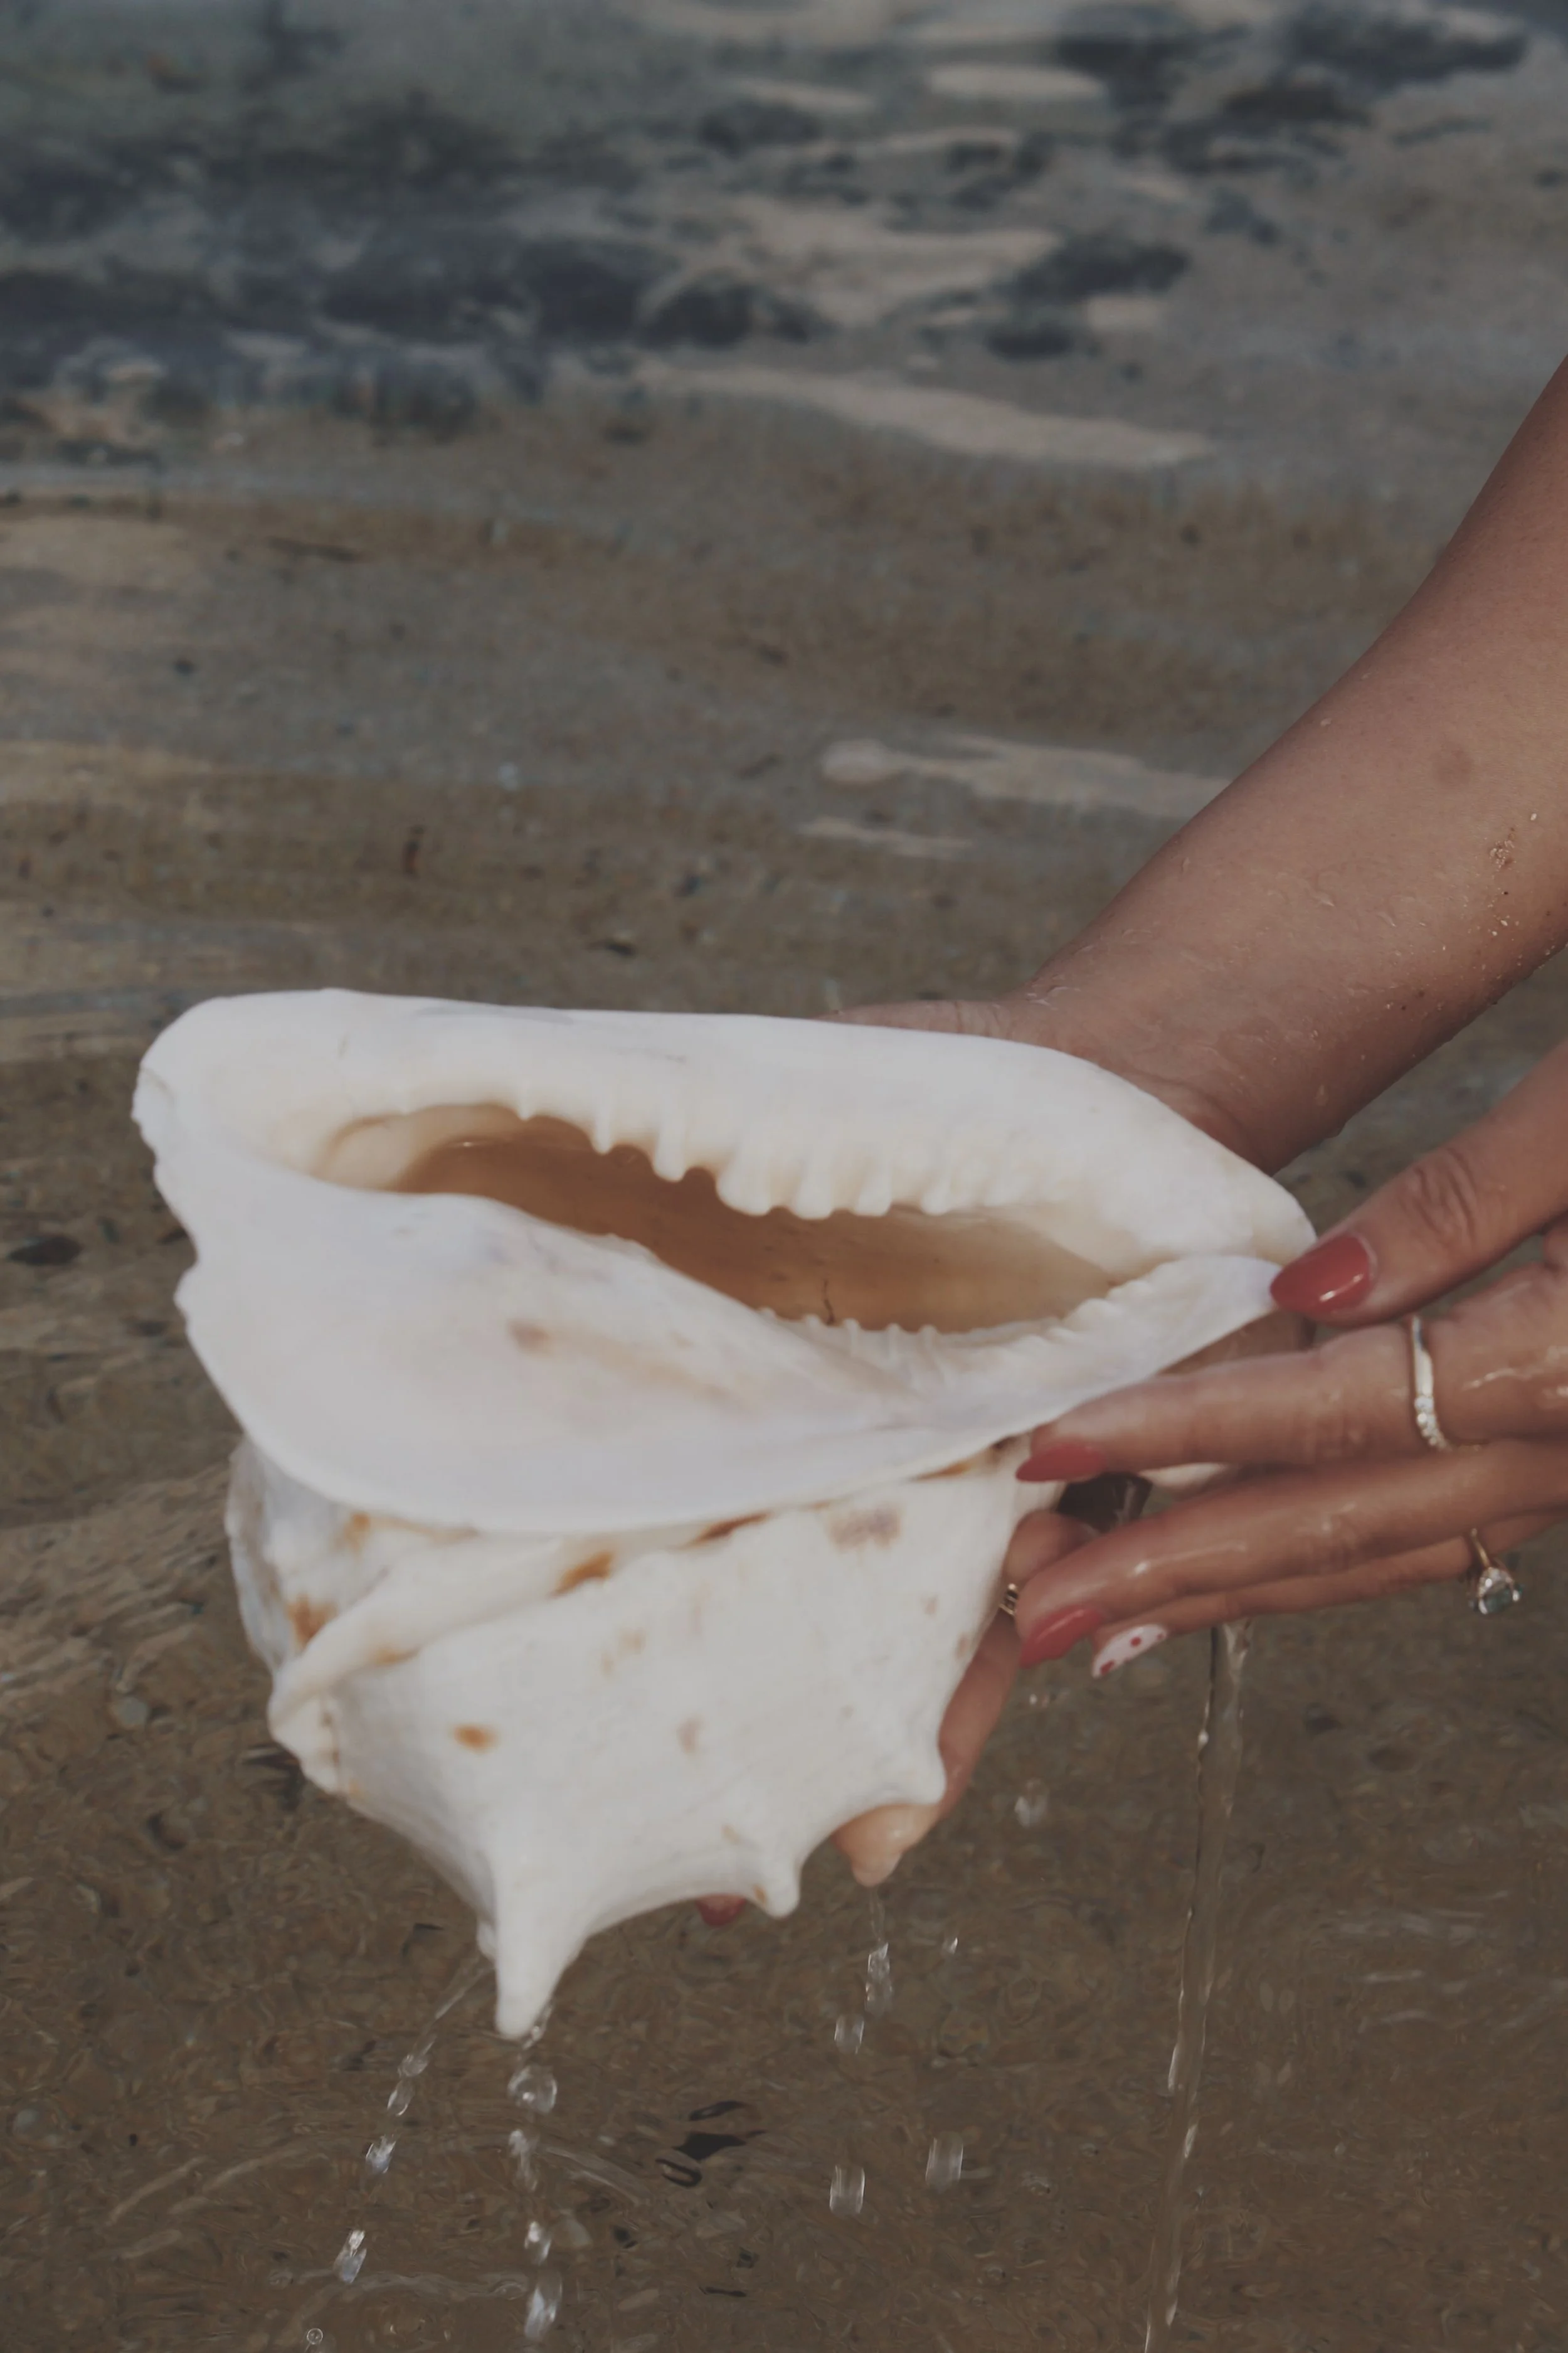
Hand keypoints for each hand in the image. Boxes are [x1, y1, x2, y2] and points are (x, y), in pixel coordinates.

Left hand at [1009, 1037, 1567, 1668]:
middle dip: (1177, 1572)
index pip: (1341, 1406)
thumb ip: (1464, 1204)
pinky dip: (1324, 1562)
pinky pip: (1435, 1531)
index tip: (1052, 1448)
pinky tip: (1240, 1570)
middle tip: (1029, 1612)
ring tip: (1101, 1620)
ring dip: (1236, 1591)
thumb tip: (1303, 1292)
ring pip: (1388, 1554)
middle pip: (1347, 1524)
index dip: (1184, 1430)